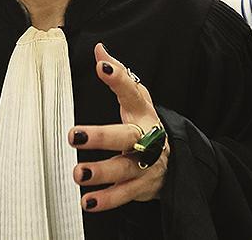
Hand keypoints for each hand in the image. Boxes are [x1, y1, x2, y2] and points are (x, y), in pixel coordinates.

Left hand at [69, 43, 168, 212]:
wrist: (176, 160)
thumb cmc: (147, 124)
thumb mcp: (137, 98)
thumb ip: (118, 75)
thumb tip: (99, 50)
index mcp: (144, 113)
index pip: (132, 92)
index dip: (119, 78)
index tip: (102, 66)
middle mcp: (148, 138)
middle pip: (127, 136)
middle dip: (101, 136)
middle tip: (75, 135)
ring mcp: (147, 165)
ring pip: (125, 169)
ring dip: (102, 172)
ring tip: (79, 173)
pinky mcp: (143, 187)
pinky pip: (125, 195)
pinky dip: (107, 200)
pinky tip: (88, 201)